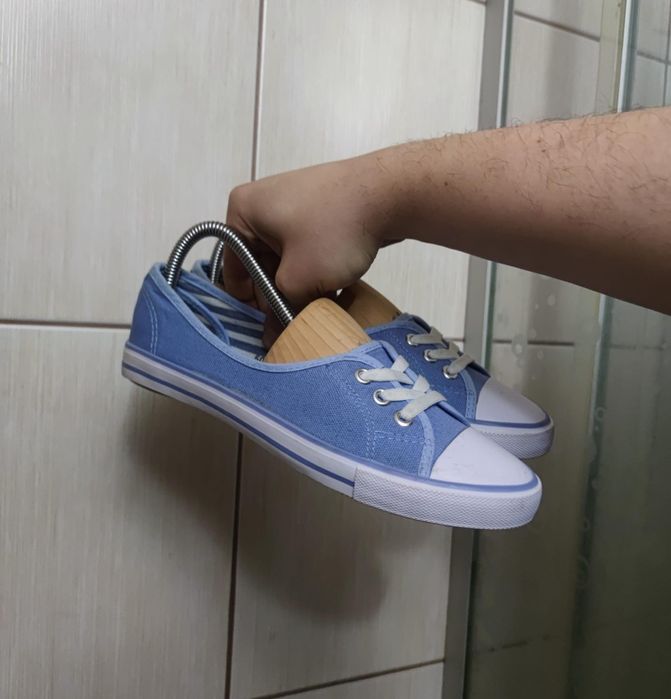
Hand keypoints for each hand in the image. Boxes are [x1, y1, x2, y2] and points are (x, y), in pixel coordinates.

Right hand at [224, 155, 399, 343]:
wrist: (388, 193)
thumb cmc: (333, 231)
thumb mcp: (299, 279)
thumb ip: (281, 309)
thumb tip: (273, 337)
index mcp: (243, 211)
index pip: (232, 267)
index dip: (249, 302)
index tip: (269, 324)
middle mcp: (262, 204)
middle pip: (261, 265)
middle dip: (279, 295)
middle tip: (296, 321)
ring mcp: (293, 205)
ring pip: (287, 260)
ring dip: (301, 287)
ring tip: (319, 309)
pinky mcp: (320, 210)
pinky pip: (308, 249)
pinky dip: (316, 271)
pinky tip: (334, 293)